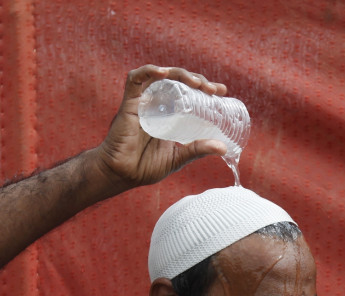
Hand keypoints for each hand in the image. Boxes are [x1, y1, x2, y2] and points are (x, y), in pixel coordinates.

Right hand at [94, 65, 228, 189]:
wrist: (121, 174)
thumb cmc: (144, 167)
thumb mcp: (177, 158)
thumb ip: (197, 150)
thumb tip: (223, 148)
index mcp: (169, 115)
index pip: (188, 93)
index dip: (204, 87)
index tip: (221, 91)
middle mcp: (157, 104)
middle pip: (178, 82)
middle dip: (197, 80)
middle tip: (212, 90)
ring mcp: (143, 102)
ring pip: (161, 76)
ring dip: (180, 74)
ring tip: (196, 82)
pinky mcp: (129, 103)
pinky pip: (135, 79)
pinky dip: (148, 71)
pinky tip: (163, 73)